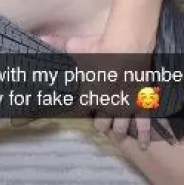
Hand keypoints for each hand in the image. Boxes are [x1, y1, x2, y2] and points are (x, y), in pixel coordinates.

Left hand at [65, 31, 154, 150]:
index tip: (78, 110)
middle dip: (101, 125)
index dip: (78, 111)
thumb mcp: (75, 45)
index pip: (80, 110)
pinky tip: (143, 147)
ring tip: (118, 136)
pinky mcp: (141, 104)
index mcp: (89, 95)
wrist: (127, 45)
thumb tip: (40, 38)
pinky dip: (143, 136)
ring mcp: (125, 107)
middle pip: (101, 125)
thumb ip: (57, 44)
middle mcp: (106, 106)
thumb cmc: (100, 46)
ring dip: (118, 132)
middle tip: (101, 125)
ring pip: (121, 128)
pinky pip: (144, 124)